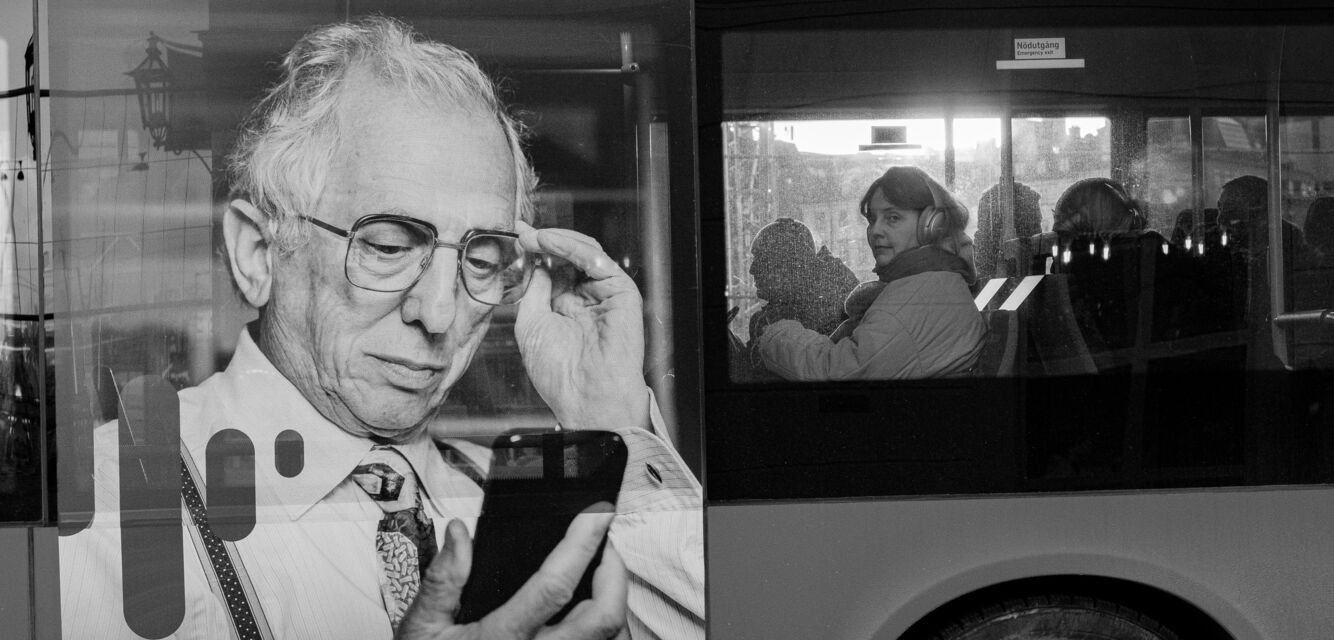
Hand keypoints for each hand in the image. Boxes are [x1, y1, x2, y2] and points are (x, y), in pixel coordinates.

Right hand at [396, 508, 628, 639]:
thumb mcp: (422, 628)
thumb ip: (442, 580)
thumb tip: (459, 535)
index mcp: (502, 639)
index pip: (555, 586)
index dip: (582, 546)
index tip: (595, 516)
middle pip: (603, 617)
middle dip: (615, 573)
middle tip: (606, 545)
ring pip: (610, 639)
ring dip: (613, 602)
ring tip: (601, 575)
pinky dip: (607, 631)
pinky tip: (590, 612)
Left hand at [514, 221, 649, 429]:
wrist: (585, 396)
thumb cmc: (559, 373)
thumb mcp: (530, 324)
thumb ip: (533, 290)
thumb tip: (533, 261)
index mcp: (567, 307)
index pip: (553, 268)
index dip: (534, 251)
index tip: (515, 236)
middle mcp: (587, 298)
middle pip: (568, 256)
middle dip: (544, 241)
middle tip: (522, 233)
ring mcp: (605, 294)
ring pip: (584, 252)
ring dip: (556, 240)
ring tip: (533, 237)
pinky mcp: (621, 292)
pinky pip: (597, 261)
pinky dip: (572, 247)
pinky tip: (550, 244)